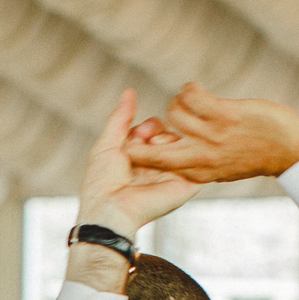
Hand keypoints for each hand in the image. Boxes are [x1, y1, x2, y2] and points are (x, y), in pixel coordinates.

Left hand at [75, 89, 199, 239]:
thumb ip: (120, 117)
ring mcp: (172, 174)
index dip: (146, 127)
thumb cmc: (103, 180)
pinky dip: (183, 150)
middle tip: (146, 141)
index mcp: (139, 158)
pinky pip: (196, 158)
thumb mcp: (107, 143)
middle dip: (156, 132)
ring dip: (167, 140)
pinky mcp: (186, 184)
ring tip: (153, 149)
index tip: (135, 135)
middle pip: (168, 134)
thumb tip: (130, 91)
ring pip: (182, 143)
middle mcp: (157, 166)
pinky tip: (167, 154)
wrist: (112, 208)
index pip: (153, 130)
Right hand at [122, 85, 298, 184]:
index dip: (142, 151)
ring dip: (179, 101)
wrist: (289, 150)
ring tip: (190, 99)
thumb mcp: (219, 170)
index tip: (152, 138)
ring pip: (173, 112)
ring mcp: (210, 137)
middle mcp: (198, 158)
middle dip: (141, 132)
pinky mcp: (223, 116)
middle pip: (149, 149)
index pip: (153, 167)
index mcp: (195, 173)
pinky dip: (190, 88)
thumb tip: (167, 149)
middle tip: (158, 119)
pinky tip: (197, 89)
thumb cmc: (254, 156)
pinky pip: (191, 96)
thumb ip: (194, 163)